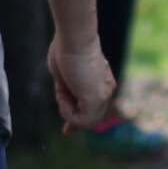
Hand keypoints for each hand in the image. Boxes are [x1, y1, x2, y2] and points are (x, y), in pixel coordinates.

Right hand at [45, 0, 121, 135]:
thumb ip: (67, 91)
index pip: (93, 109)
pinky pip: (81, 119)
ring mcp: (103, 95)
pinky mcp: (96, 99)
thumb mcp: (64, 75)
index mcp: (101, 82)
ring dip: (67, 111)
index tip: (66, 130)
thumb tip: (64, 99)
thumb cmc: (65, 48)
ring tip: (61, 92)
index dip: (79, 120)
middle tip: (64, 123)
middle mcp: (106, 90)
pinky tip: (63, 97)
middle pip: (90, 117)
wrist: (73, 38)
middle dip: (73, 121)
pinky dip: (68, 113)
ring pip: (85, 120)